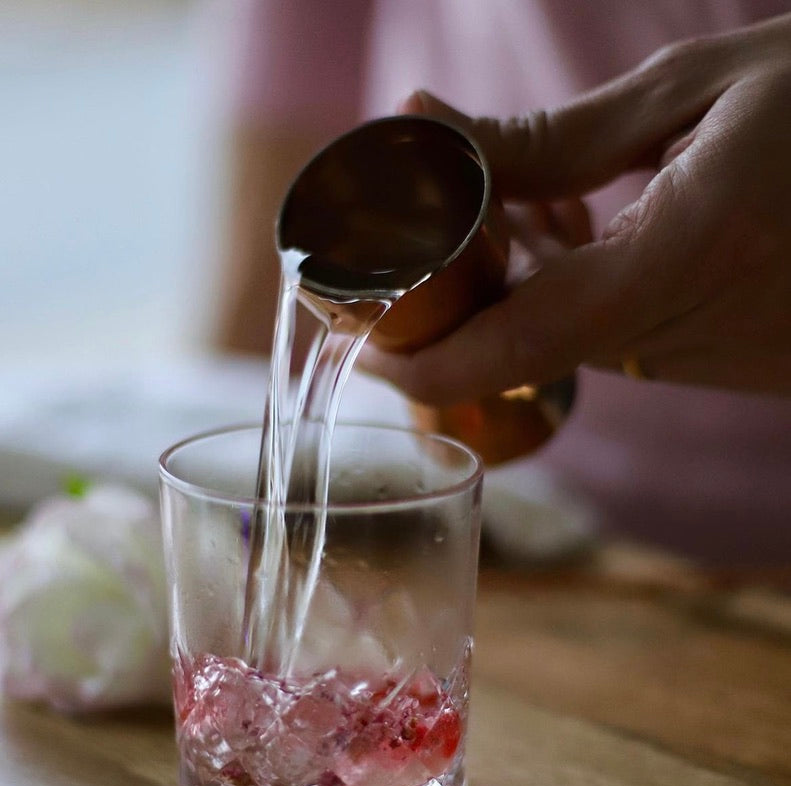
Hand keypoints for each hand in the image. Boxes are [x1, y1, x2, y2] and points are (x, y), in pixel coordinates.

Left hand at [360, 14, 790, 400]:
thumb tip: (431, 132)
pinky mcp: (725, 364)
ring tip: (511, 203)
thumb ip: (559, 136)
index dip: (423, 366)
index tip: (361, 344)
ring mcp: (711, 361)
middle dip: (457, 298)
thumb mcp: (700, 90)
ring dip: (519, 286)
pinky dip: (578, 293)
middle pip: (526, 342)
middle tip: (415, 224)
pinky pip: (620, 341)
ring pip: (568, 340)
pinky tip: (583, 229)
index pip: (516, 345)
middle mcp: (692, 333)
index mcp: (686, 254)